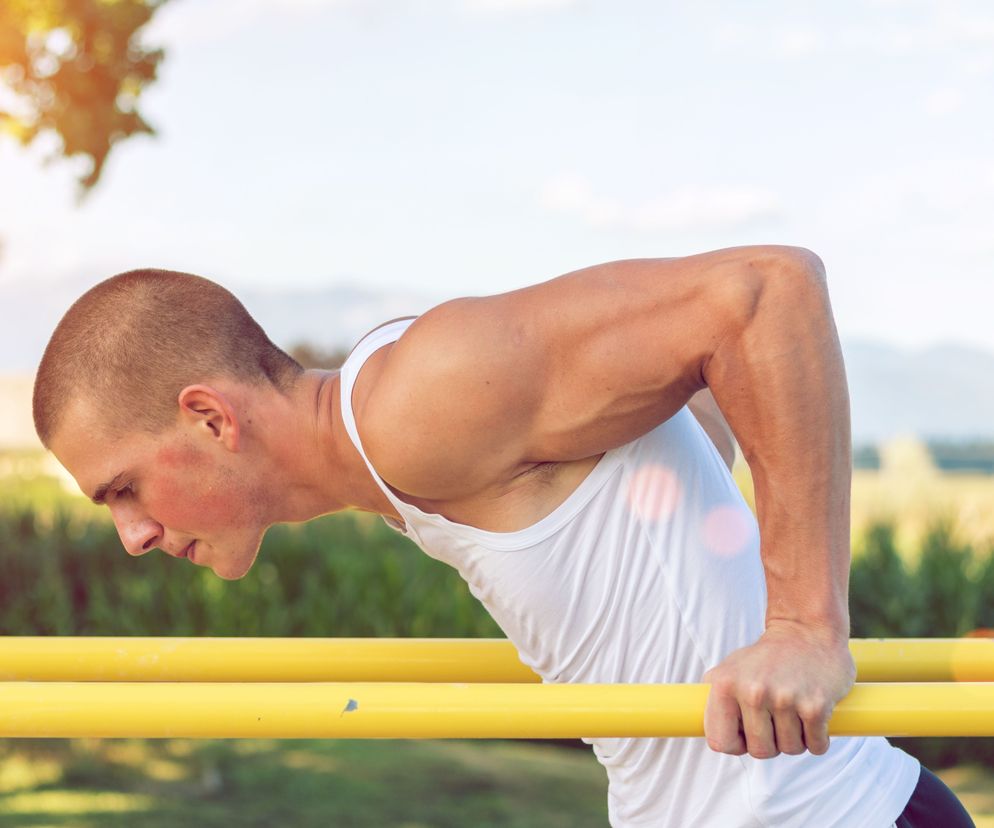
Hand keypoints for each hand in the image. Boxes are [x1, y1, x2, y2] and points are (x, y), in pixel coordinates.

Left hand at [701, 622, 855, 758]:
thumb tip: (698, 728)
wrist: (806, 632)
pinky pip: (817, 746)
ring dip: (796, 739)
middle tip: (776, 719)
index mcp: (725, 684)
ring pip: (790, 749)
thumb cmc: (765, 659)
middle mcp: (752, 691)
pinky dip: (818, 738)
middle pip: (759, 751)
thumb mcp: (729, 669)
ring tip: (794, 711)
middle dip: (771, 743)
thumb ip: (714, 699)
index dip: (735, 744)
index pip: (720, 742)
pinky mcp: (816, 706)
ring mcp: (784, 699)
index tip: (746, 734)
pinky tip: (813, 715)